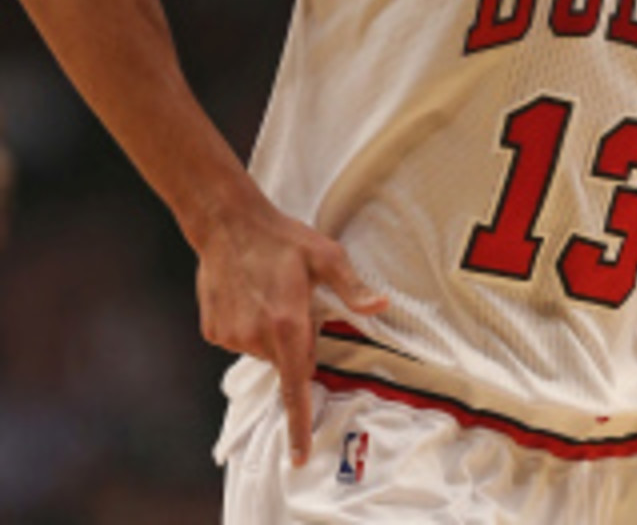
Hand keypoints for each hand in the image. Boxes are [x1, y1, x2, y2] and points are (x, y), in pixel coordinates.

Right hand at [195, 189, 388, 466]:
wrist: (228, 222)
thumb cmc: (283, 237)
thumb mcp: (326, 256)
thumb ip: (352, 288)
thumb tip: (382, 306)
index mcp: (287, 324)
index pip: (296, 385)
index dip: (300, 423)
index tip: (301, 455)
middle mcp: (256, 337)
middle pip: (286, 362)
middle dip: (295, 342)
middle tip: (294, 302)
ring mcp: (231, 336)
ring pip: (261, 351)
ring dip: (270, 333)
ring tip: (269, 292)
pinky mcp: (213, 330)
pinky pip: (238, 340)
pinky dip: (247, 326)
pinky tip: (248, 294)